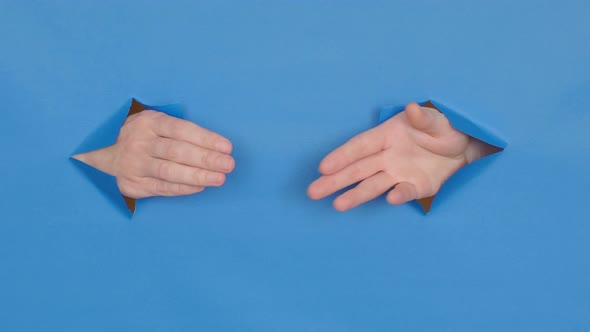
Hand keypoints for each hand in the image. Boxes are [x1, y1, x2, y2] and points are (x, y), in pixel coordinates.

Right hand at [73, 110, 234, 197]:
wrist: (100, 150)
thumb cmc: (142, 134)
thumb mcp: (154, 121)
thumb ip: (178, 129)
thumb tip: (216, 144)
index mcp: (148, 121)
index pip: (181, 130)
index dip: (205, 139)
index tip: (227, 147)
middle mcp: (139, 142)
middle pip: (177, 152)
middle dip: (206, 159)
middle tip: (228, 165)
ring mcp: (134, 164)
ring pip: (170, 172)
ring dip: (198, 176)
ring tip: (219, 179)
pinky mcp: (132, 183)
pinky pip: (162, 188)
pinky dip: (183, 188)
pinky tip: (201, 187)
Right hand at [307, 102, 497, 211]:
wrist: (465, 146)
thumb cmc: (444, 128)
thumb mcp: (437, 119)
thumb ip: (424, 118)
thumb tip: (412, 108)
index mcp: (387, 135)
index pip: (360, 147)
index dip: (342, 156)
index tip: (323, 167)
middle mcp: (387, 156)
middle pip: (357, 169)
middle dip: (335, 180)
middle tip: (313, 192)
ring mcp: (399, 173)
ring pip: (372, 184)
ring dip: (355, 195)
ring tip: (337, 205)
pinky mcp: (415, 186)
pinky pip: (405, 191)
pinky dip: (398, 195)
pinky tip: (389, 200)